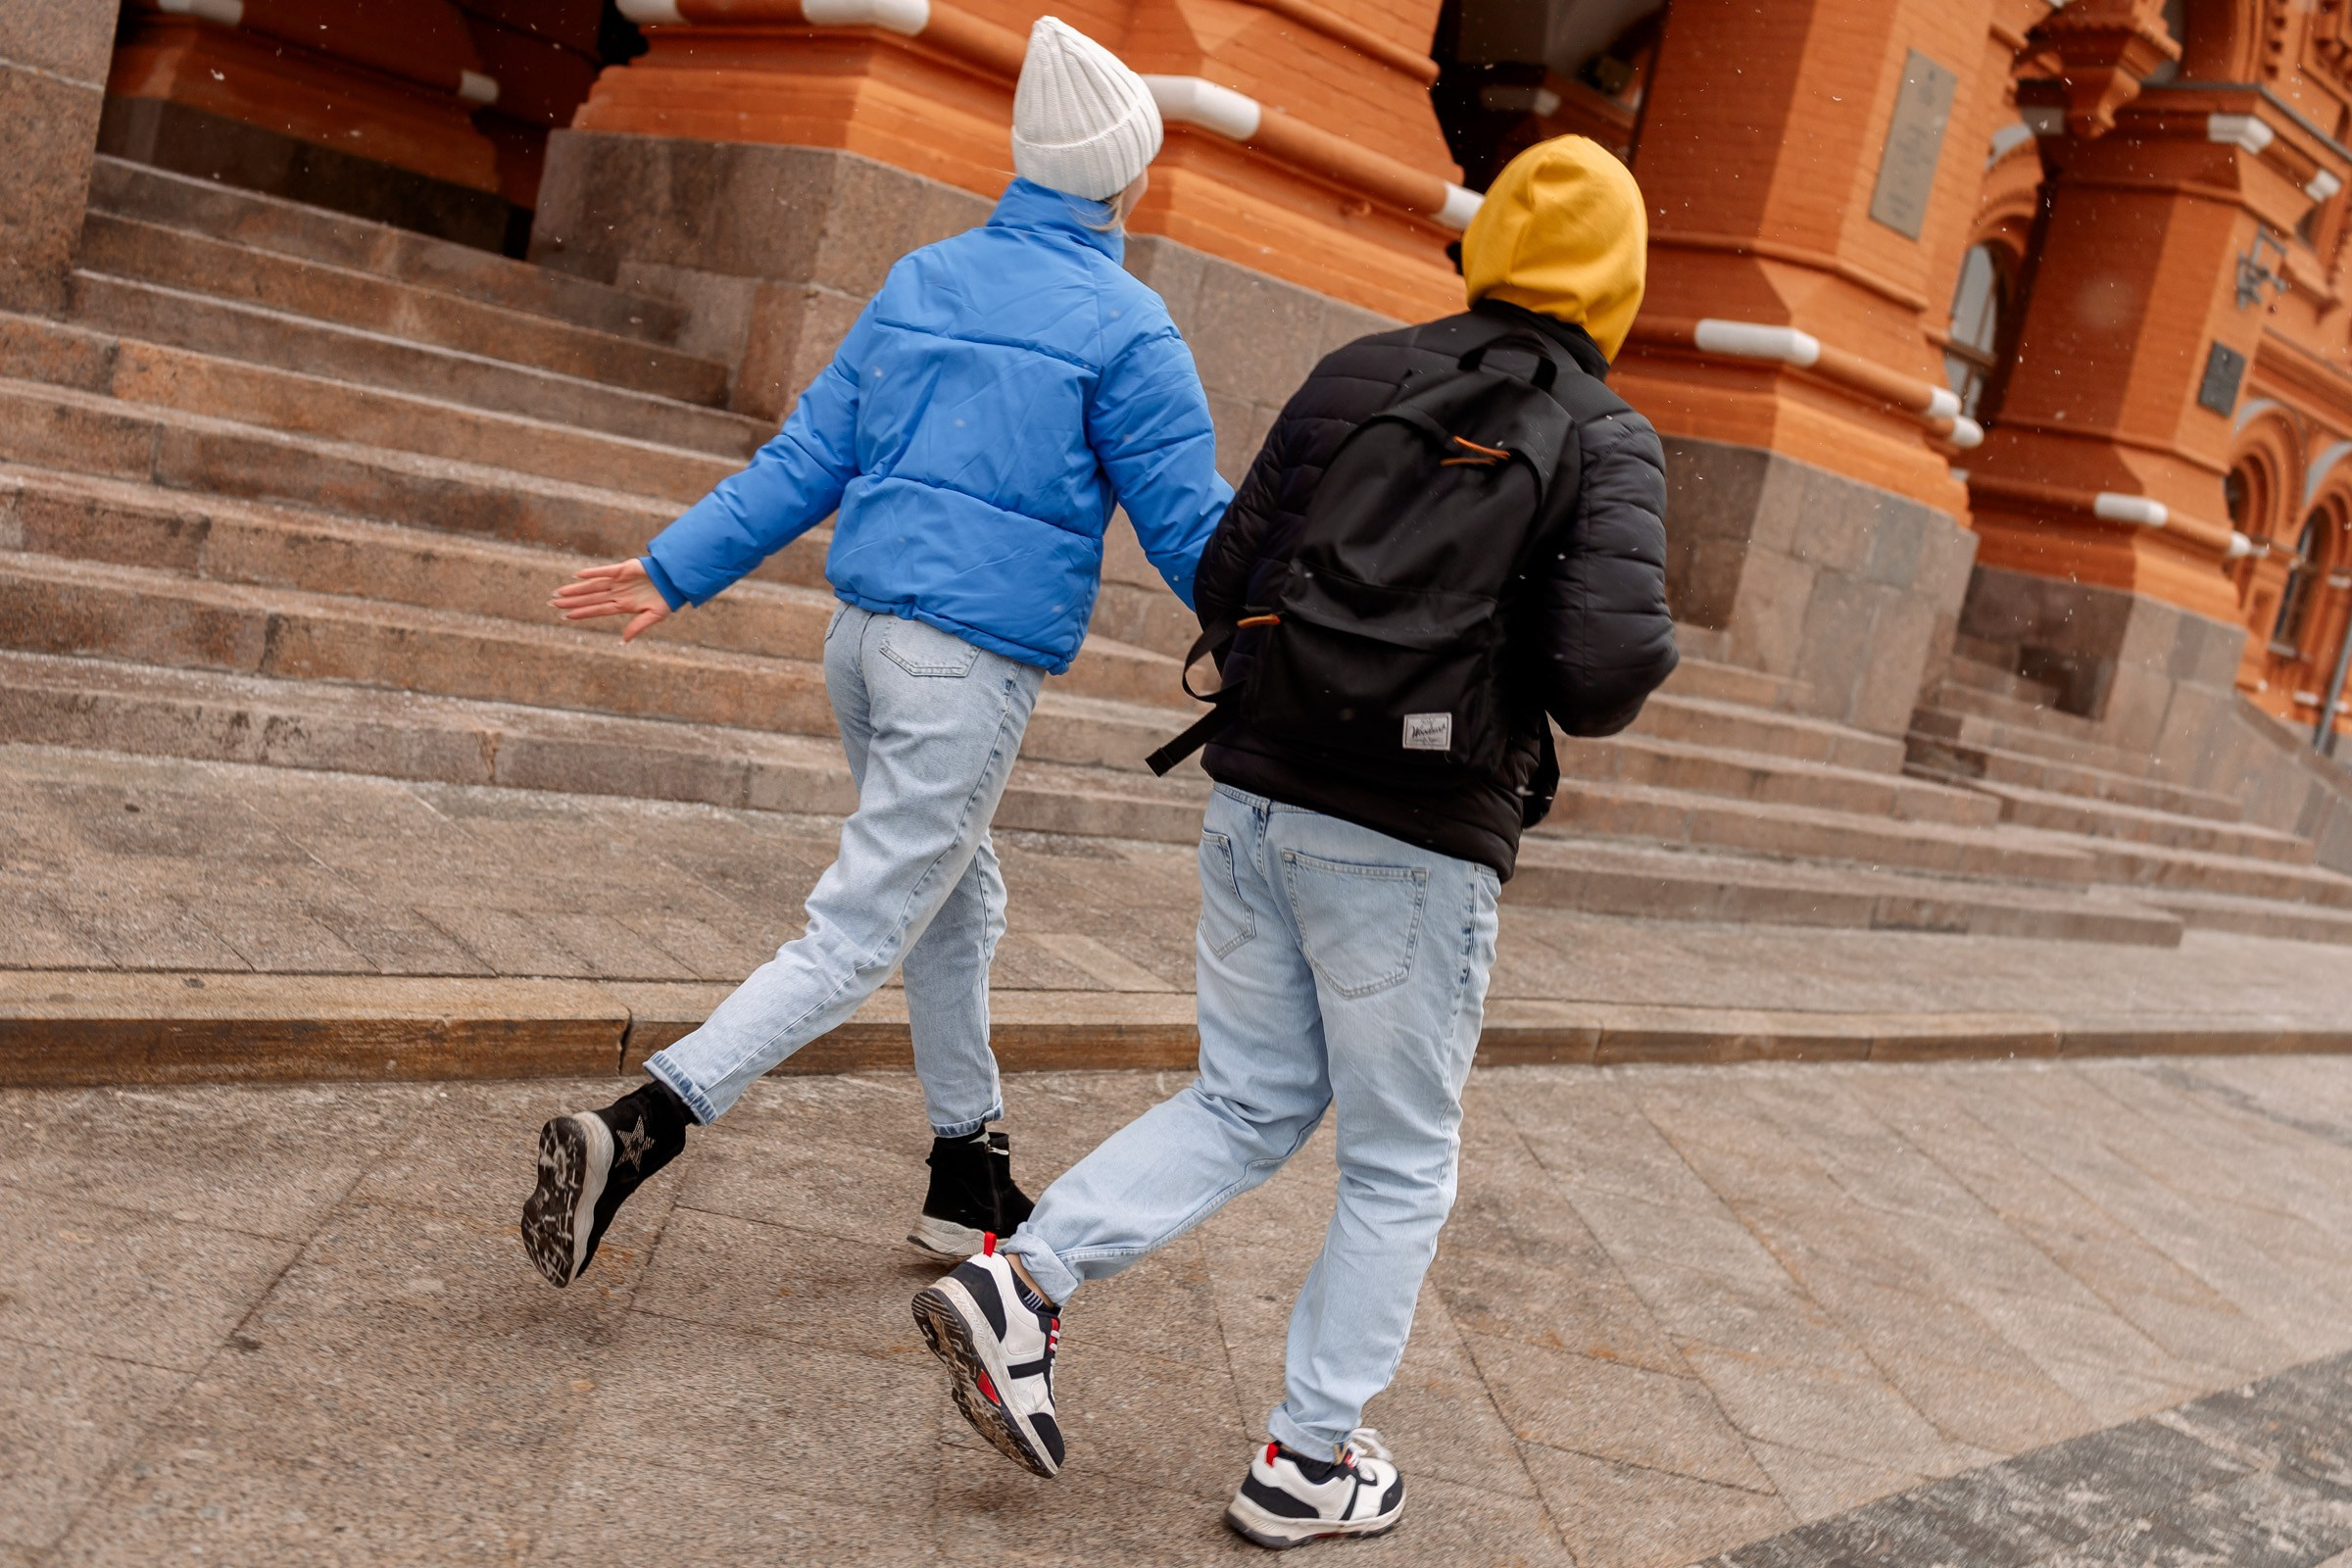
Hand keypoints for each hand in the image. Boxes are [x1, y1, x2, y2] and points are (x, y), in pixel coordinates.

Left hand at [552, 558, 672, 642]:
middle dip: (571, 601)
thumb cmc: (667, 599)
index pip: (597, 610)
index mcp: (623, 606)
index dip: (581, 613)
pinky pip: (604, 571)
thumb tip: (623, 641)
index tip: (565, 616)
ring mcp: (619, 581)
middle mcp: (617, 593)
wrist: (676, 581)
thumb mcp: (654, 616)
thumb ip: (637, 627)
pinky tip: (577, 575)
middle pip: (589, 598)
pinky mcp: (624, 568)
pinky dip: (591, 573)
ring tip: (558, 593)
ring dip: (575, 589)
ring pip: (592, 585)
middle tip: (551, 604)